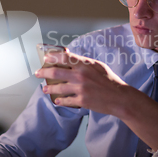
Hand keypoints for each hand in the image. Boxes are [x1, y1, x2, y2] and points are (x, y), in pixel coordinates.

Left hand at [36, 51, 157, 150]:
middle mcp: (80, 76)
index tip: (45, 58)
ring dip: (49, 88)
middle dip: (44, 73)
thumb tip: (69, 55)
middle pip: (56, 73)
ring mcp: (80, 89)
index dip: (52, 57)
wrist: (120, 97)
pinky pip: (66, 100)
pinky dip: (60, 100)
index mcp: (84, 65)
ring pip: (58, 88)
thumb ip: (83, 61)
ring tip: (44, 89)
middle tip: (38, 73)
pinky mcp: (82, 101)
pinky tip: (57, 100)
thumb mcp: (97, 65)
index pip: (64, 58)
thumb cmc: (109, 80)